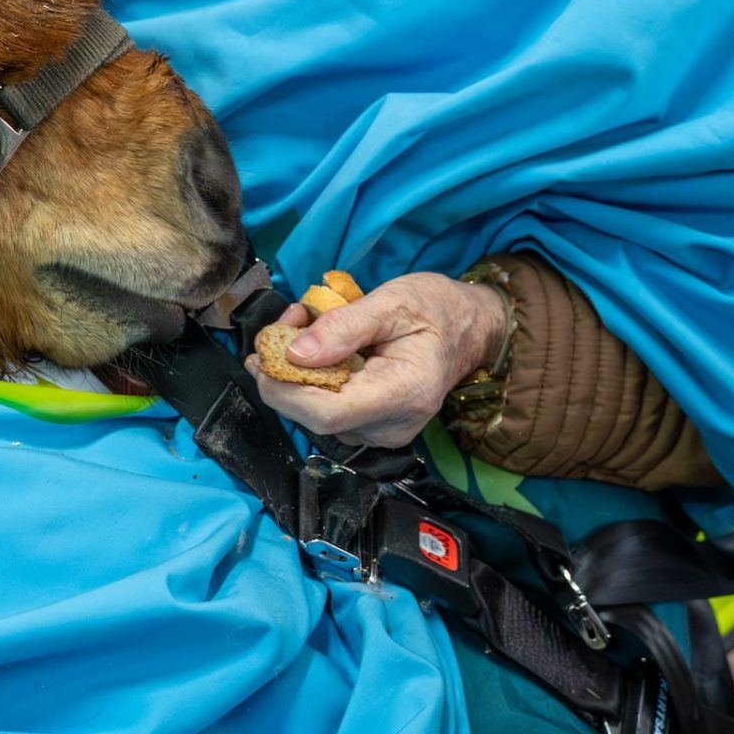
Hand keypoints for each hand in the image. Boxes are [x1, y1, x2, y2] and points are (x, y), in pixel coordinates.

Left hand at [250, 271, 508, 450]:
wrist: (470, 330)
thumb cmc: (437, 310)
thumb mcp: (393, 301)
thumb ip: (344, 326)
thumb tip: (295, 353)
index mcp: (404, 395)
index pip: (327, 413)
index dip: (285, 390)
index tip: (263, 355)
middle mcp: (392, 427)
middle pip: (313, 416)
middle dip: (284, 371)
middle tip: (286, 321)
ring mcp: (381, 432)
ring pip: (313, 413)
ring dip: (294, 370)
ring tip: (303, 323)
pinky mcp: (371, 427)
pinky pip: (325, 409)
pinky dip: (310, 376)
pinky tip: (315, 345)